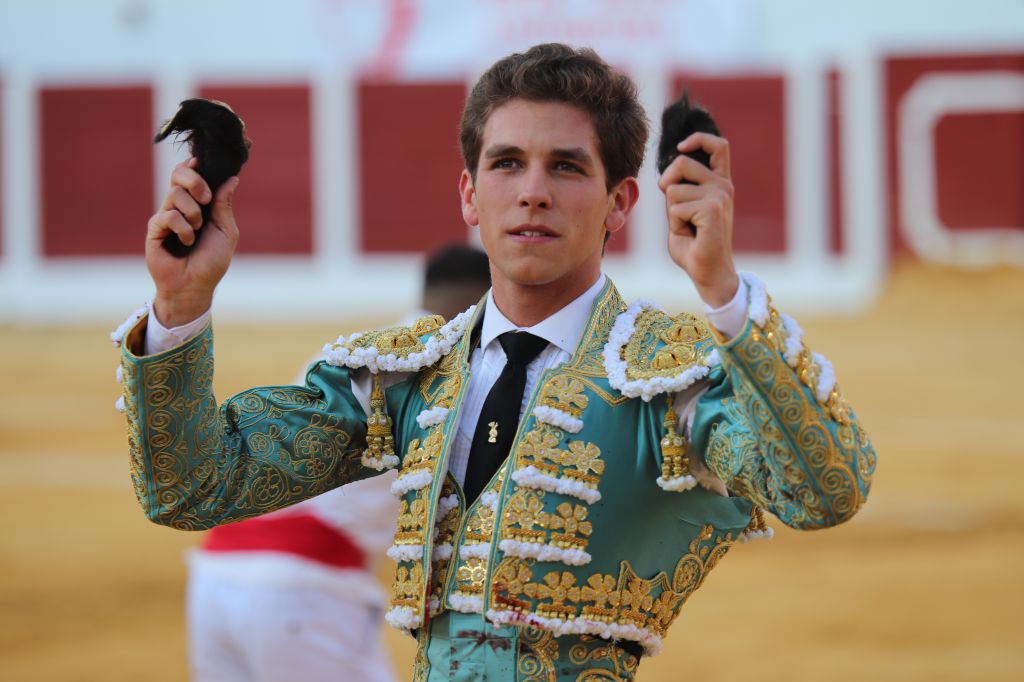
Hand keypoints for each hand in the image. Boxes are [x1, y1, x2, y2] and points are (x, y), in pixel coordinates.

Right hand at [145, 158, 239, 326]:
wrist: (195, 286)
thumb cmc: (211, 262)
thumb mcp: (226, 232)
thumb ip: (224, 205)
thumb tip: (233, 179)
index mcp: (198, 204)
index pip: (191, 174)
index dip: (194, 166)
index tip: (202, 163)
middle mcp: (180, 206)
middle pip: (178, 173)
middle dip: (194, 180)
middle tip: (205, 198)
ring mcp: (166, 216)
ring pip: (175, 194)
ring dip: (193, 213)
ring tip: (196, 232)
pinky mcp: (154, 228)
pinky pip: (168, 216)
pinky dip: (183, 229)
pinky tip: (186, 243)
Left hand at [657, 133, 738, 307]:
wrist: (708, 273)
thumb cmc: (693, 245)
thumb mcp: (682, 211)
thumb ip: (678, 191)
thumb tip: (666, 177)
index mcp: (719, 183)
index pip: (718, 146)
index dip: (698, 139)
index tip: (681, 146)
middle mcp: (723, 186)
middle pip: (682, 162)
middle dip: (667, 182)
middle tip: (675, 210)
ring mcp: (720, 196)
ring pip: (673, 189)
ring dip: (671, 212)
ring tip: (687, 228)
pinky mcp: (712, 209)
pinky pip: (675, 207)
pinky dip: (675, 224)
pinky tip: (690, 235)